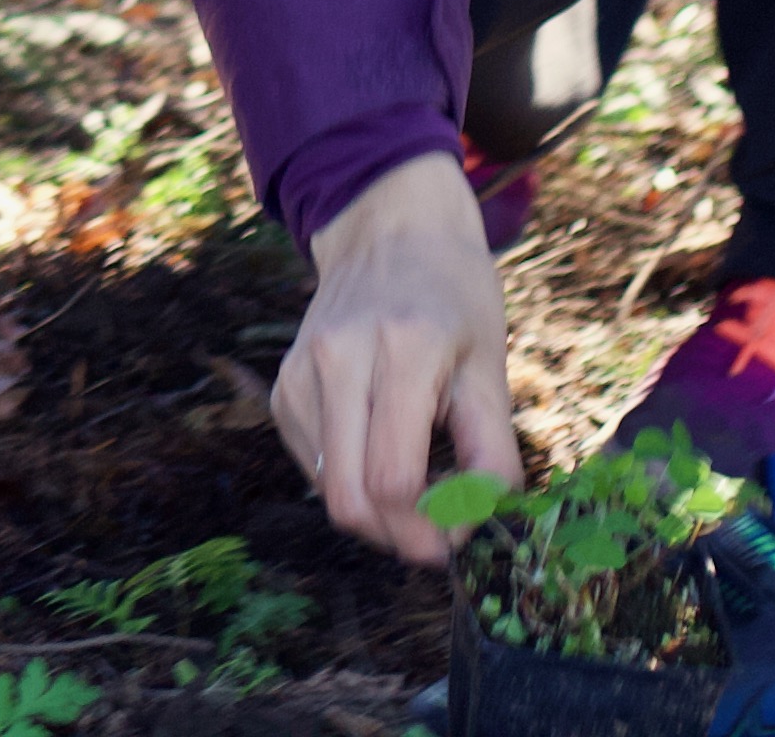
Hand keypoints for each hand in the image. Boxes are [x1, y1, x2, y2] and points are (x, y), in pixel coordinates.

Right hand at [278, 151, 518, 562]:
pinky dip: (351, 479)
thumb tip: (477, 526)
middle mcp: (338, 359)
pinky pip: (313, 463)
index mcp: (402, 351)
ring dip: (375, 513)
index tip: (460, 543)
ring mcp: (301, 371)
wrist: (389, 232)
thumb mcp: (489, 364)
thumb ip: (491, 450)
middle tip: (437, 542)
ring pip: (327, 488)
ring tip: (417, 493)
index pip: (394, 478)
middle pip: (349, 496)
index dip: (429, 531)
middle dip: (397, 538)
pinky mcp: (283, 385)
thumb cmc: (453, 297)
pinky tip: (381, 453)